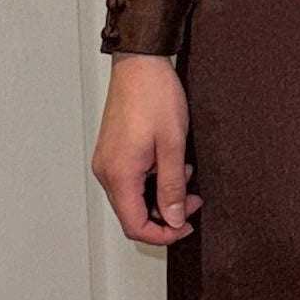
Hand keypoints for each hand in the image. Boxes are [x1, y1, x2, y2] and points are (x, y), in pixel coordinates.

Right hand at [91, 54, 202, 245]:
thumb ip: (172, 187)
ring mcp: (107, 162)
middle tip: (192, 200)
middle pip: (132, 215)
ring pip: (133, 199)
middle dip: (166, 214)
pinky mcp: (112, 154)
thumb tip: (174, 218)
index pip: (135, 226)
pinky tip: (170, 164)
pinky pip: (131, 182)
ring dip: (161, 195)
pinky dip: (153, 181)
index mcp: (119, 174)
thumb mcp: (173, 146)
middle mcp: (107, 172)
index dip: (162, 235)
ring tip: (183, 174)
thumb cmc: (154, 95)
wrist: (140, 64)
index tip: (185, 227)